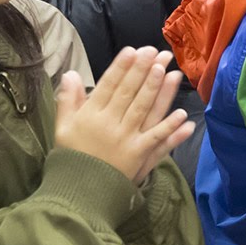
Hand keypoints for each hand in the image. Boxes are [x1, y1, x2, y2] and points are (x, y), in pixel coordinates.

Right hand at [53, 47, 191, 184]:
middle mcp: (109, 123)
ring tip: (165, 70)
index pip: (107, 85)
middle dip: (141, 70)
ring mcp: (125, 139)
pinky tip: (182, 115)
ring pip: (142, 109)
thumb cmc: (71, 158)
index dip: (121, 67)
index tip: (131, 51)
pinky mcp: (138, 155)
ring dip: (155, 89)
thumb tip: (70, 74)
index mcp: (90, 115)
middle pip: (128, 92)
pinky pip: (156, 138)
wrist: (78, 193)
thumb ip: (68, 100)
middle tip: (154, 51)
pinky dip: (170, 127)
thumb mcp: (63, 128)